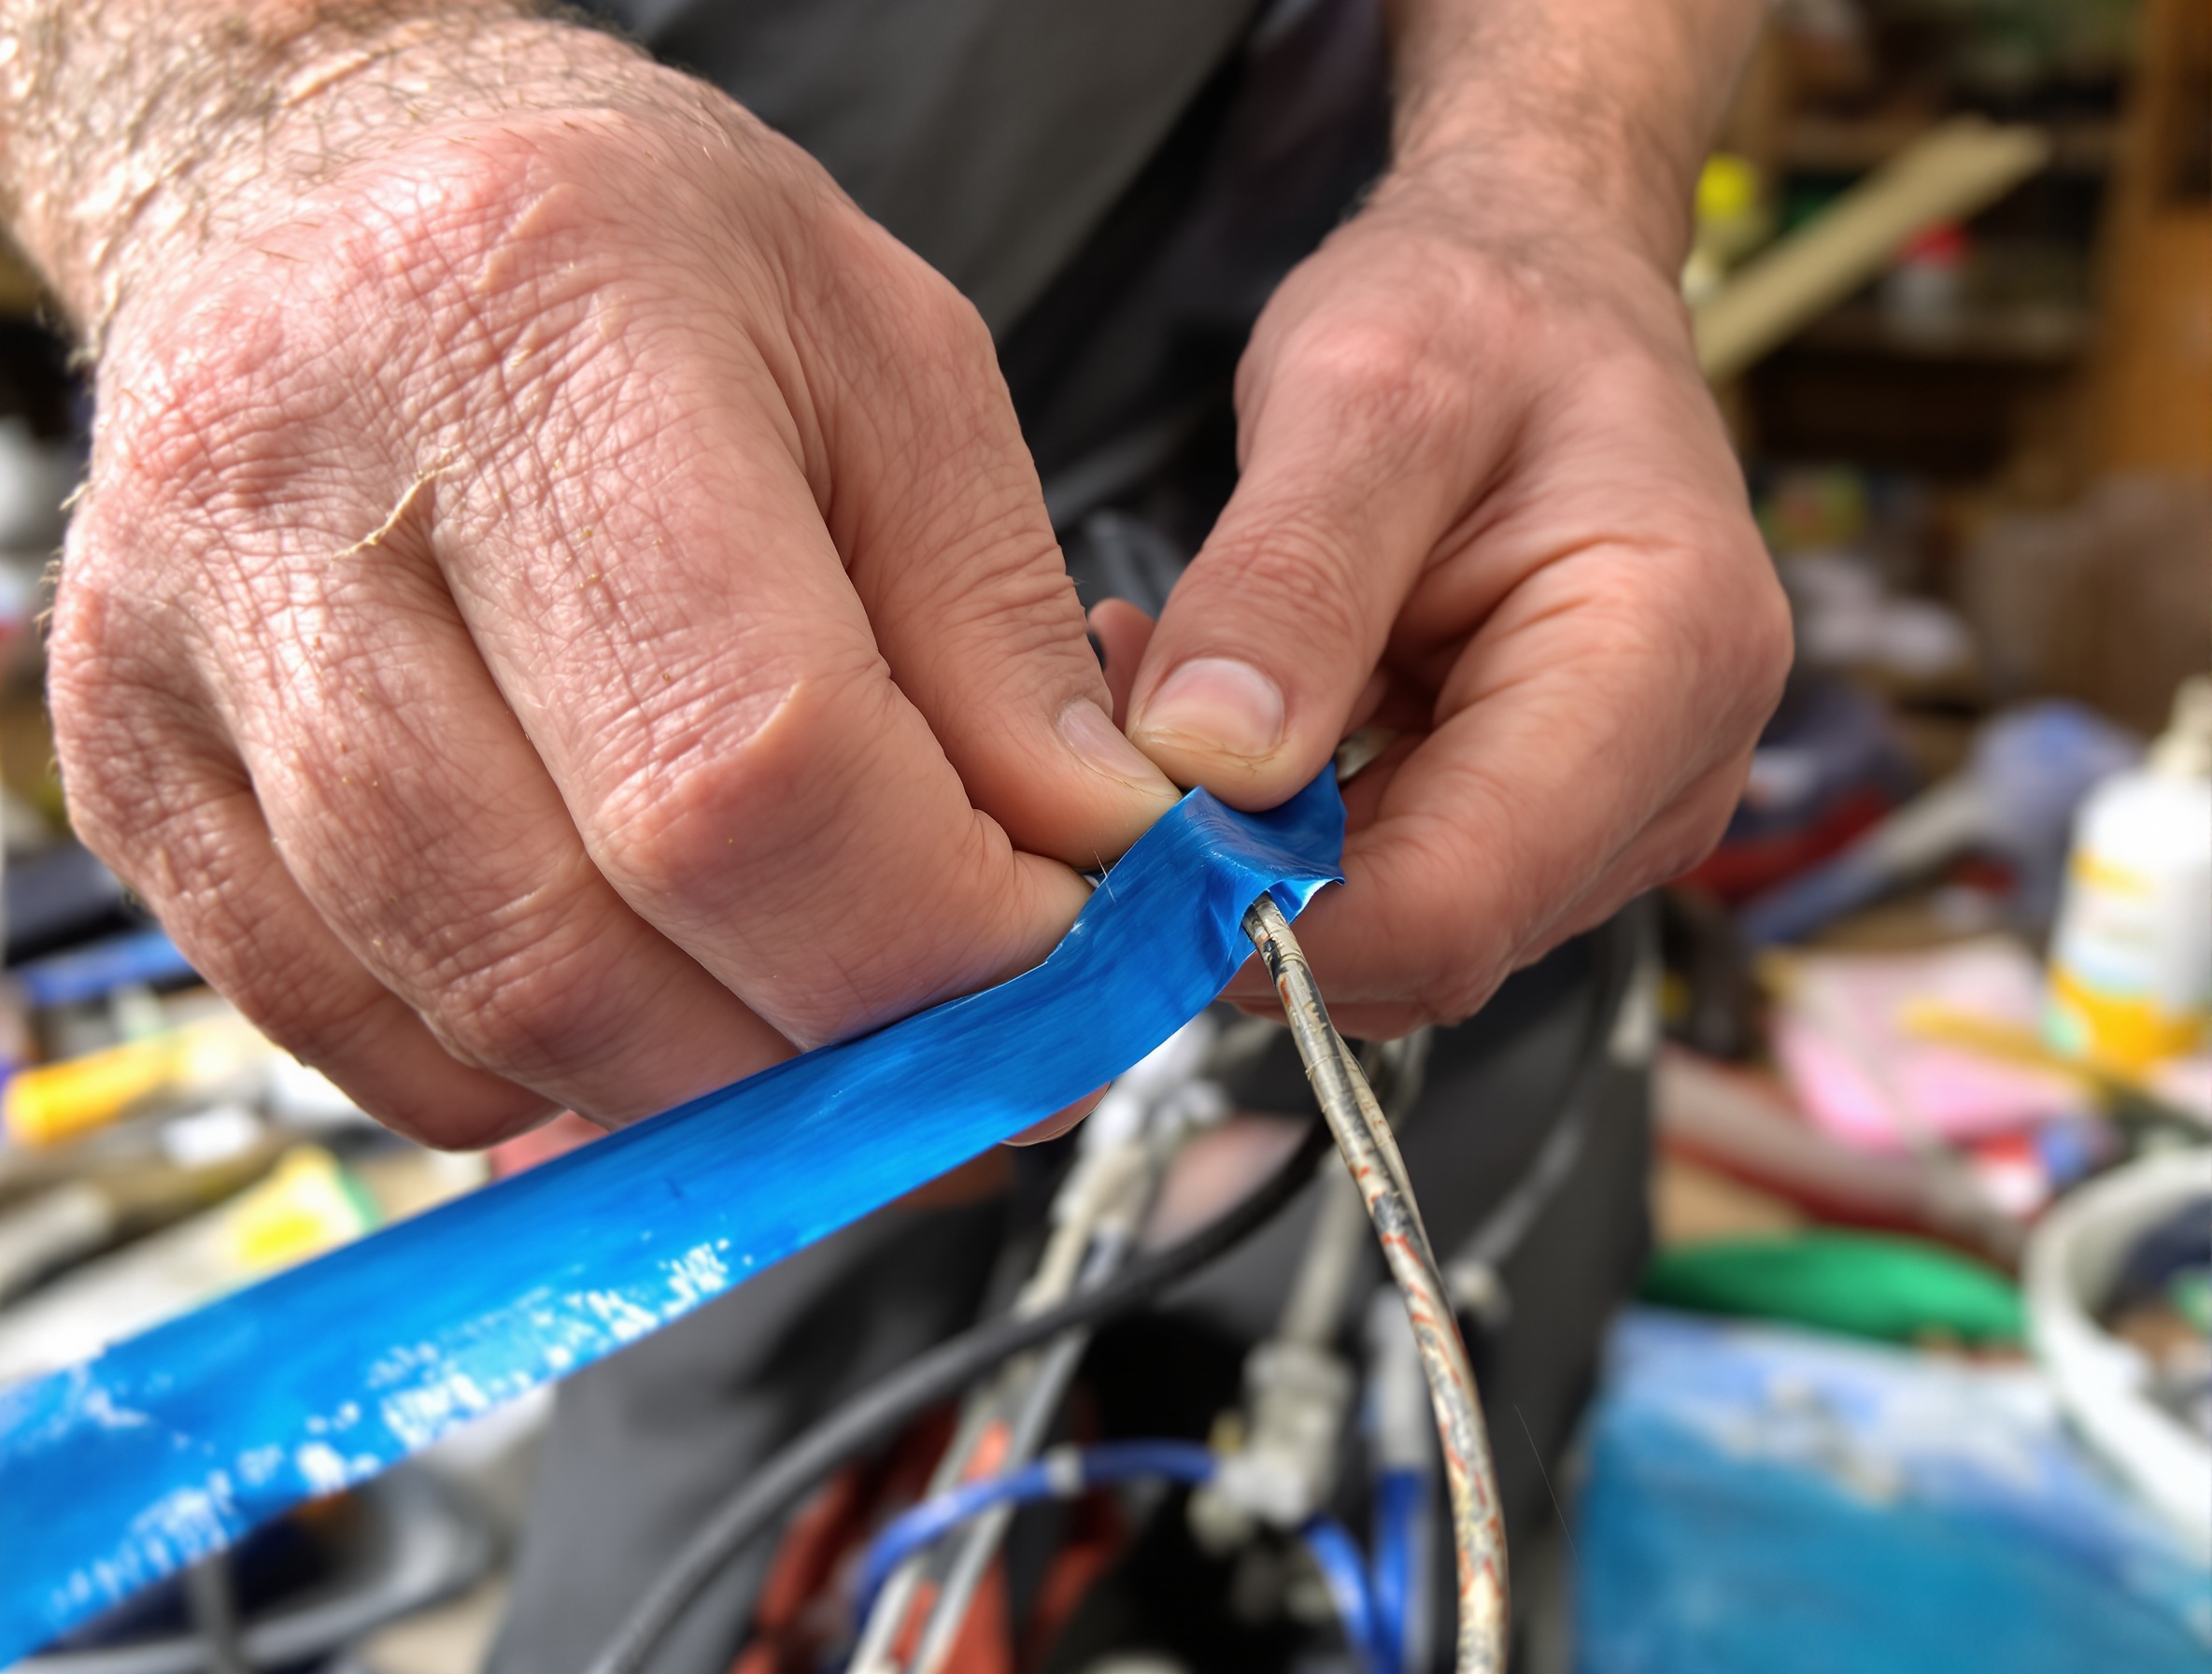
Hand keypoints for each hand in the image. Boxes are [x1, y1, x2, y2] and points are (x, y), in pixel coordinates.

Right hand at [43, 19, 1176, 1144]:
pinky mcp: (136, 775)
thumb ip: (999, 631)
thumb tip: (1086, 866)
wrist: (343, 191)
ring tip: (813, 1001)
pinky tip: (635, 972)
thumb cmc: (633, 258)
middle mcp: (302, 499)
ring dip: (702, 1079)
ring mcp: (186, 654)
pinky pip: (358, 1042)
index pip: (744, 762)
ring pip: (474, 1015)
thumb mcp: (891, 364)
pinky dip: (543, 1069)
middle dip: (829, 1048)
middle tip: (958, 1033)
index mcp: (537, 334)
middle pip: (588, 935)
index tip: (1043, 960)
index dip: (926, 932)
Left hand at [1108, 164, 1790, 1036]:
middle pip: (1428, 941)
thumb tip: (1207, 766)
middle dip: (1254, 876)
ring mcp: (1612, 813)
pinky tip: (1226, 713)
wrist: (1542, 292)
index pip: (1458, 902)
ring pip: (1396, 933)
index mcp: (1663, 662)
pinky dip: (1285, 828)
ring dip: (1258, 850)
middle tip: (1126, 723)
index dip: (1279, 914)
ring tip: (1171, 685)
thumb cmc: (1479, 311)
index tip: (1135, 841)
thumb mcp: (1362, 394)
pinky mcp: (1547, 820)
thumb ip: (1287, 580)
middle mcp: (1667, 772)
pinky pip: (1393, 885)